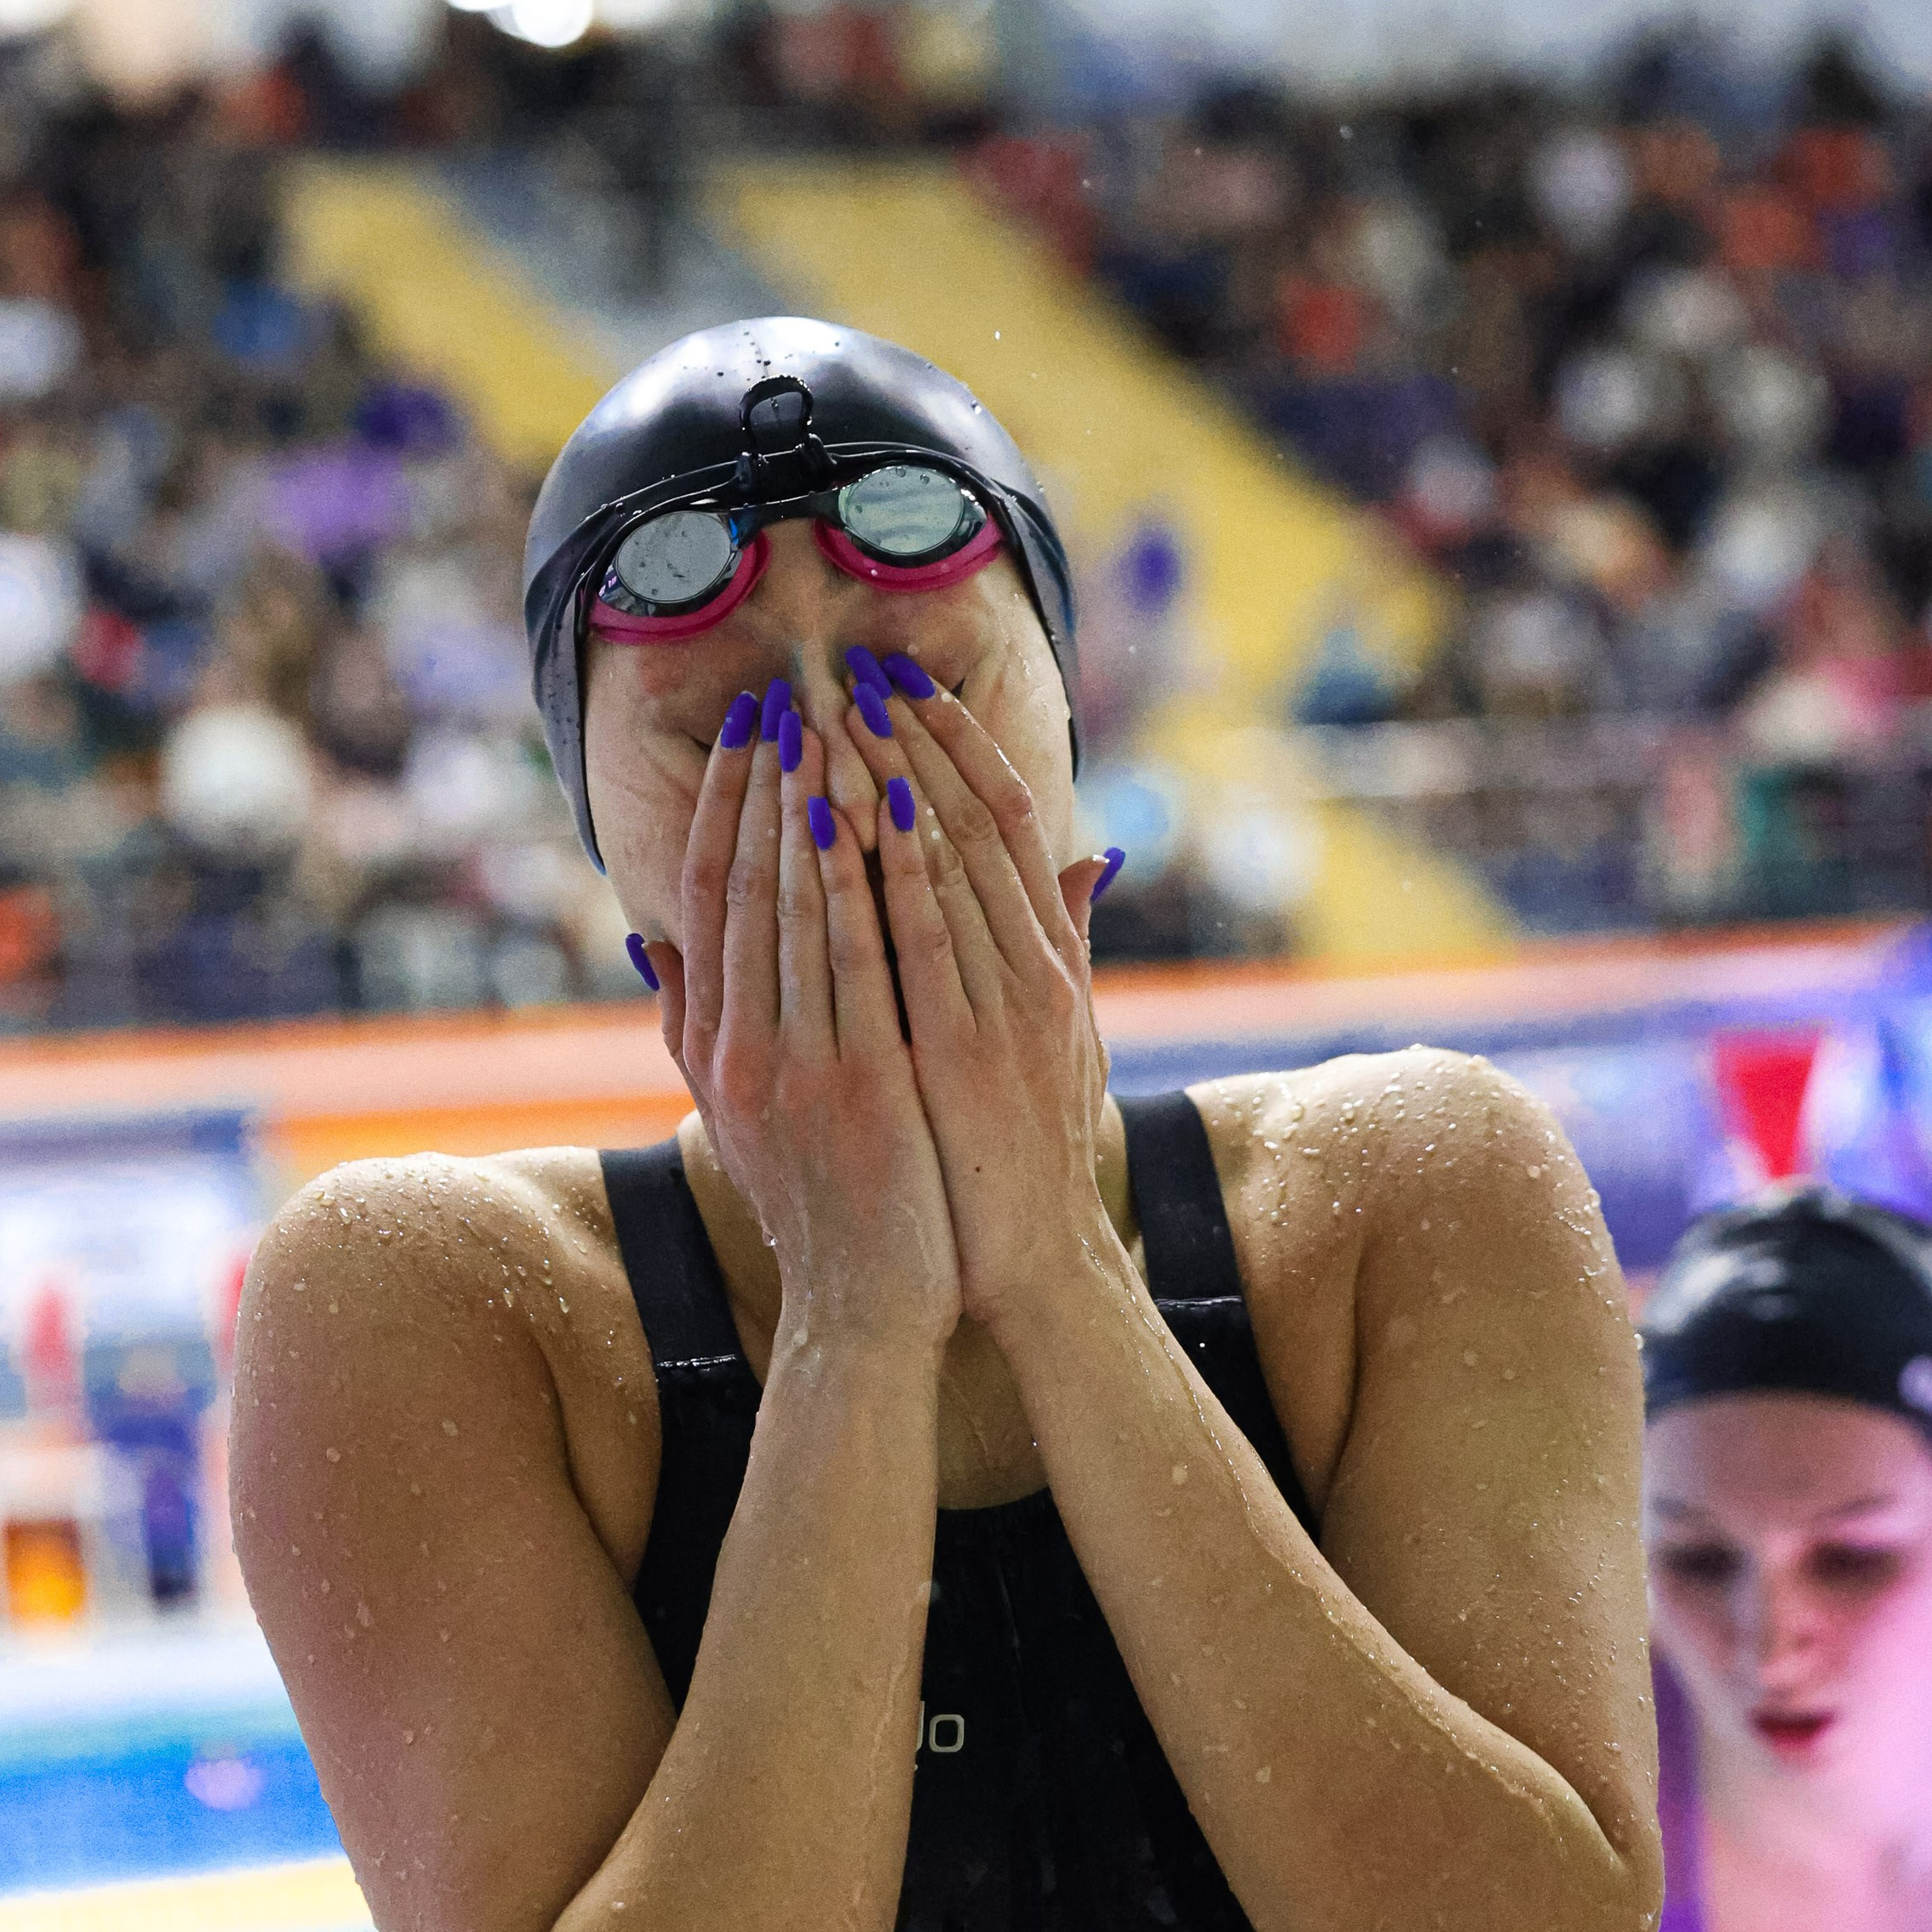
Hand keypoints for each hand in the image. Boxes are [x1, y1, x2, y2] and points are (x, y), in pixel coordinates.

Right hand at [636, 690, 960, 1353]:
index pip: (710, 901)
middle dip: (766, 787)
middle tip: (785, 698)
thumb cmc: (817, 1208)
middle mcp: (739, 1048)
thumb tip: (650, 943)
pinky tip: (880, 819)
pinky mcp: (853, 1089)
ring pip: (798, 912)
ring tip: (830, 729)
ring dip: (813, 811)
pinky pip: (859, 963)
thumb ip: (694, 1029)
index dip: (727, 811)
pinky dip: (866, 884)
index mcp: (714, 1046)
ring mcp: (793, 1068)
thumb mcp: (736, 1117)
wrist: (860, 1308)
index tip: (749, 737)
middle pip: (747, 889)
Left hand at [840, 669, 1113, 1332]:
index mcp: (1047, 960)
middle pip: (974, 825)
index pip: (1005, 821)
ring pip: (945, 866)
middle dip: (916, 744)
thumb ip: (1064, 944)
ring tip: (842, 717)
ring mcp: (1001, 1009)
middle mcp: (1033, 970)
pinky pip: (920, 942)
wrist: (1030, 1259)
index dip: (957, 747)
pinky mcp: (962, 1053)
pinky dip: (890, 873)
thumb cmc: (1028, 1153)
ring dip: (892, 784)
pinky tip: (854, 816)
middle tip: (861, 672)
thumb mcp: (1059, 1037)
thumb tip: (1089, 856)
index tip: (906, 689)